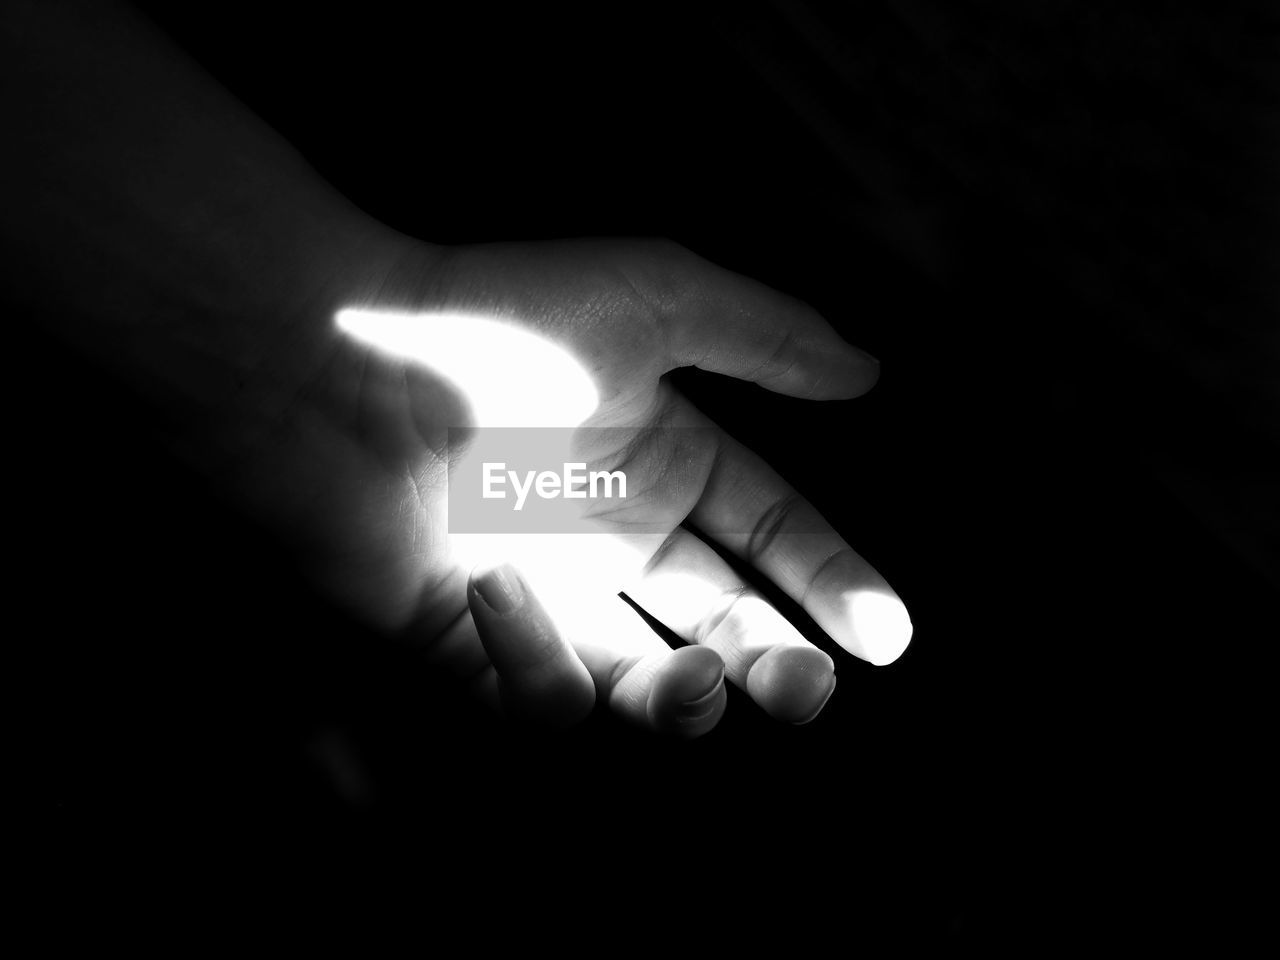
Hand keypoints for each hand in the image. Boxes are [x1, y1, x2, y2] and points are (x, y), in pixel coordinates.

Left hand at [209, 233, 912, 733]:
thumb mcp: (649, 298)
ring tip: (694, 680)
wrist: (334, 363)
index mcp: (662, 462)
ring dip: (682, 703)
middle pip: (725, 629)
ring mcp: (547, 597)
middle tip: (805, 685)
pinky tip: (500, 596)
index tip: (890, 637)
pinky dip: (538, 668)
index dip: (834, 586)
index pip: (774, 536)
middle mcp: (612, 539)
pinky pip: (537, 699)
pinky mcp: (472, 647)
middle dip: (778, 669)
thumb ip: (762, 335)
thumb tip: (869, 368)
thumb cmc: (491, 321)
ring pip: (644, 689)